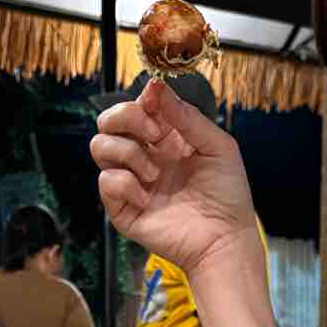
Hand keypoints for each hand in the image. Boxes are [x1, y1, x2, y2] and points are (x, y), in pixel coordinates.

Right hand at [90, 78, 258, 280]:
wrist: (224, 239)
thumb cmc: (227, 195)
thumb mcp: (217, 146)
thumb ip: (187, 117)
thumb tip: (156, 87)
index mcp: (166, 140)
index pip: (137, 107)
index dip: (142, 100)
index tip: (156, 102)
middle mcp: (145, 157)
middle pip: (109, 122)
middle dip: (126, 118)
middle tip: (154, 135)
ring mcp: (131, 182)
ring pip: (100, 147)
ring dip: (127, 152)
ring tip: (155, 173)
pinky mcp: (122, 208)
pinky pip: (106, 181)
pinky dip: (126, 184)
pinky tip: (149, 198)